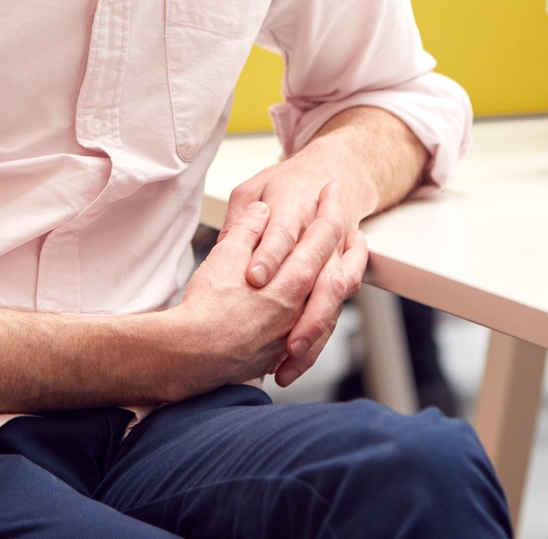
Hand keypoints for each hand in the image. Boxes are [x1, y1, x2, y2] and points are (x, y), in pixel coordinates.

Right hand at [168, 187, 354, 393]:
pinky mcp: (282, 350)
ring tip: (345, 263)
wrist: (193, 356)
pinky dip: (326, 312)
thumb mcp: (225, 254)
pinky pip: (316, 330)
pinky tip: (321, 303)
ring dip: (343, 278)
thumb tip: (261, 212)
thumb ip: (248, 228)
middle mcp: (301, 306)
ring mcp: (294, 330)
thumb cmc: (206, 305)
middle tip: (354, 231)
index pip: (323, 236)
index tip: (332, 190)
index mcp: (291, 279)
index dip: (330, 209)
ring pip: (333, 302)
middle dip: (352, 248)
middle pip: (340, 271)